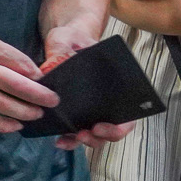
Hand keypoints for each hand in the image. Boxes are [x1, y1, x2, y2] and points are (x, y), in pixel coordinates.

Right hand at [0, 31, 56, 133]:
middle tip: (52, 103)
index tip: (48, 86)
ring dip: (24, 113)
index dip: (38, 78)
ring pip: (2, 106)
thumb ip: (8, 55)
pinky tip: (15, 125)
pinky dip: (3, 125)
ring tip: (36, 115)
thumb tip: (35, 76)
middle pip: (14, 87)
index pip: (19, 64)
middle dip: (38, 98)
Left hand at [38, 24, 133, 149]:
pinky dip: (68, 138)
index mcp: (116, 87)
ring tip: (66, 140)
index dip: (118, 127)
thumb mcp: (67, 39)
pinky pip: (74, 131)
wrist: (64, 40)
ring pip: (93, 134)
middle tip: (83, 134)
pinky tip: (57, 139)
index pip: (127, 114)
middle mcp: (107, 102)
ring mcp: (90, 109)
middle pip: (111, 129)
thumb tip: (53, 67)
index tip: (100, 126)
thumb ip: (62, 49)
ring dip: (81, 141)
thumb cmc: (72, 39)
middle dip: (98, 138)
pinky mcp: (73, 112)